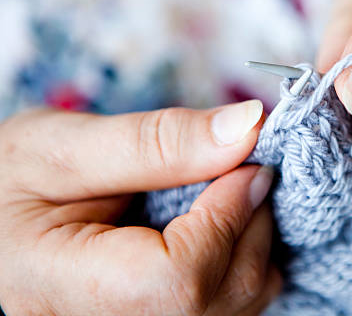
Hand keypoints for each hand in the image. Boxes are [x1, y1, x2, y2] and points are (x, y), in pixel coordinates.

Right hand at [0, 103, 281, 315]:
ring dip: (255, 243)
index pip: (179, 279)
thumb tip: (247, 125)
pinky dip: (245, 262)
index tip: (245, 166)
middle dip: (252, 225)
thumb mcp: (66, 145)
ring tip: (228, 197)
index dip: (227, 217)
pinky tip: (221, 228)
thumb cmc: (12, 179)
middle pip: (220, 298)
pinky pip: (231, 308)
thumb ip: (158, 140)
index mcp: (62, 287)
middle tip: (242, 171)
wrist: (1, 213)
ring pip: (238, 308)